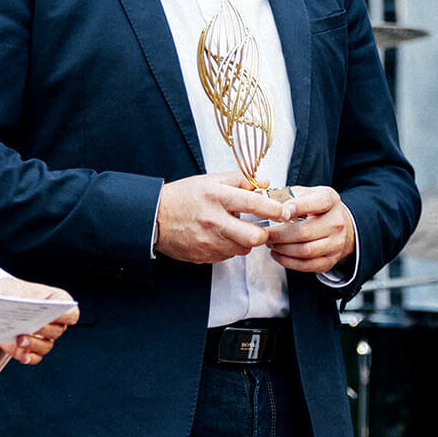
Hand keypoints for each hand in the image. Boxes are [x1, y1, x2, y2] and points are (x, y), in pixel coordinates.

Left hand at [0, 278, 78, 364]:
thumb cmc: (11, 292)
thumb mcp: (14, 287)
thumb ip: (18, 296)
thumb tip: (16, 307)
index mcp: (57, 303)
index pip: (71, 314)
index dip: (65, 316)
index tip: (52, 314)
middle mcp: (53, 323)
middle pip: (58, 331)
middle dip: (45, 330)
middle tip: (33, 326)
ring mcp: (42, 337)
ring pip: (46, 346)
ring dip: (35, 345)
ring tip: (20, 340)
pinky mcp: (30, 349)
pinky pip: (35, 357)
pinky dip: (29, 357)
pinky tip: (22, 354)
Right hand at [154, 171, 286, 263]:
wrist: (154, 218)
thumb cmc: (183, 197)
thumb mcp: (210, 180)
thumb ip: (239, 180)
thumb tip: (264, 182)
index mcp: (216, 196)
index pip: (254, 203)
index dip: (274, 209)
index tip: (283, 211)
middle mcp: (214, 220)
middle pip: (252, 237)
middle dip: (262, 235)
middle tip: (261, 229)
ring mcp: (208, 241)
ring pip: (242, 249)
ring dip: (244, 241)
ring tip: (234, 230)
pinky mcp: (203, 256)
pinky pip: (227, 256)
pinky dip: (229, 248)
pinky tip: (220, 237)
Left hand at [265, 185, 354, 274]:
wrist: (340, 225)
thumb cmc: (317, 208)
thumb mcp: (306, 193)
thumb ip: (288, 194)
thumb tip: (262, 197)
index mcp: (330, 200)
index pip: (316, 203)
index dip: (297, 207)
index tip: (279, 211)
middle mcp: (336, 222)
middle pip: (304, 232)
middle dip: (280, 234)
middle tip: (266, 234)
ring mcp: (336, 243)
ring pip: (305, 251)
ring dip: (282, 249)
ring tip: (270, 243)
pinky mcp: (330, 260)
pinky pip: (306, 265)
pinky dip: (288, 262)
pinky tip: (278, 254)